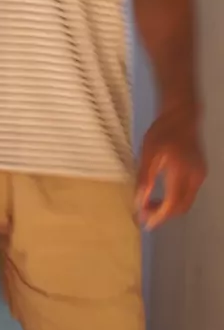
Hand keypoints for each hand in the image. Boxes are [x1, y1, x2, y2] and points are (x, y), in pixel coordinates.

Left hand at [136, 109, 206, 229]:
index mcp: (181, 171)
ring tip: (149, 204)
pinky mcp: (200, 173)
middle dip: (163, 215)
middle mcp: (195, 177)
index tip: (145, 223)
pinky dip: (175, 199)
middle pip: (181, 207)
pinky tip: (162, 194)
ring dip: (169, 208)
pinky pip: (189, 194)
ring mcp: (200, 175)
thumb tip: (138, 202)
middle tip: (144, 213)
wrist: (182, 115)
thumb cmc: (162, 131)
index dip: (159, 216)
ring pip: (186, 202)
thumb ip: (144, 178)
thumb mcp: (148, 152)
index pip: (172, 203)